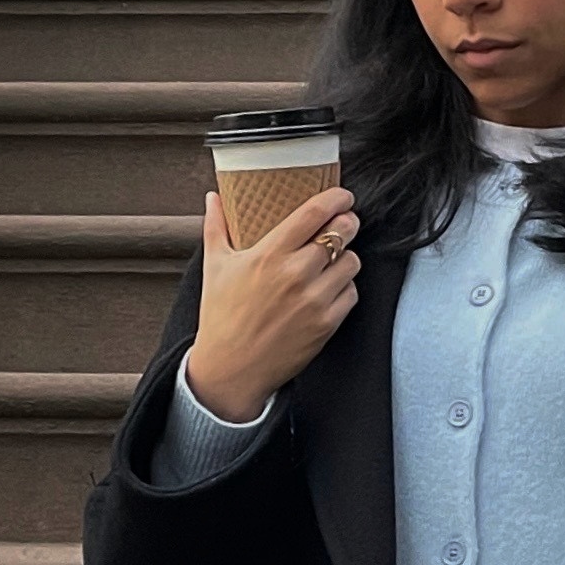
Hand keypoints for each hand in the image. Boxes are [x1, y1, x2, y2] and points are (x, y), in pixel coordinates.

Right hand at [185, 184, 361, 422]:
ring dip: (346, 257)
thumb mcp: (215, 267)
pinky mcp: (326, 324)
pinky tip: (330, 288)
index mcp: (269, 255)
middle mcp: (295, 275)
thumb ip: (216, 227)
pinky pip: (351, 294)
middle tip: (344, 223)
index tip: (342, 195)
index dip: (336, 199)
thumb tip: (213, 198)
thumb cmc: (221, 317)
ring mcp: (314, 301)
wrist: (231, 369)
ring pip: (351, 262)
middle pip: (341, 233)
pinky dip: (344, 288)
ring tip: (334, 259)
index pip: (315, 213)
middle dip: (347, 223)